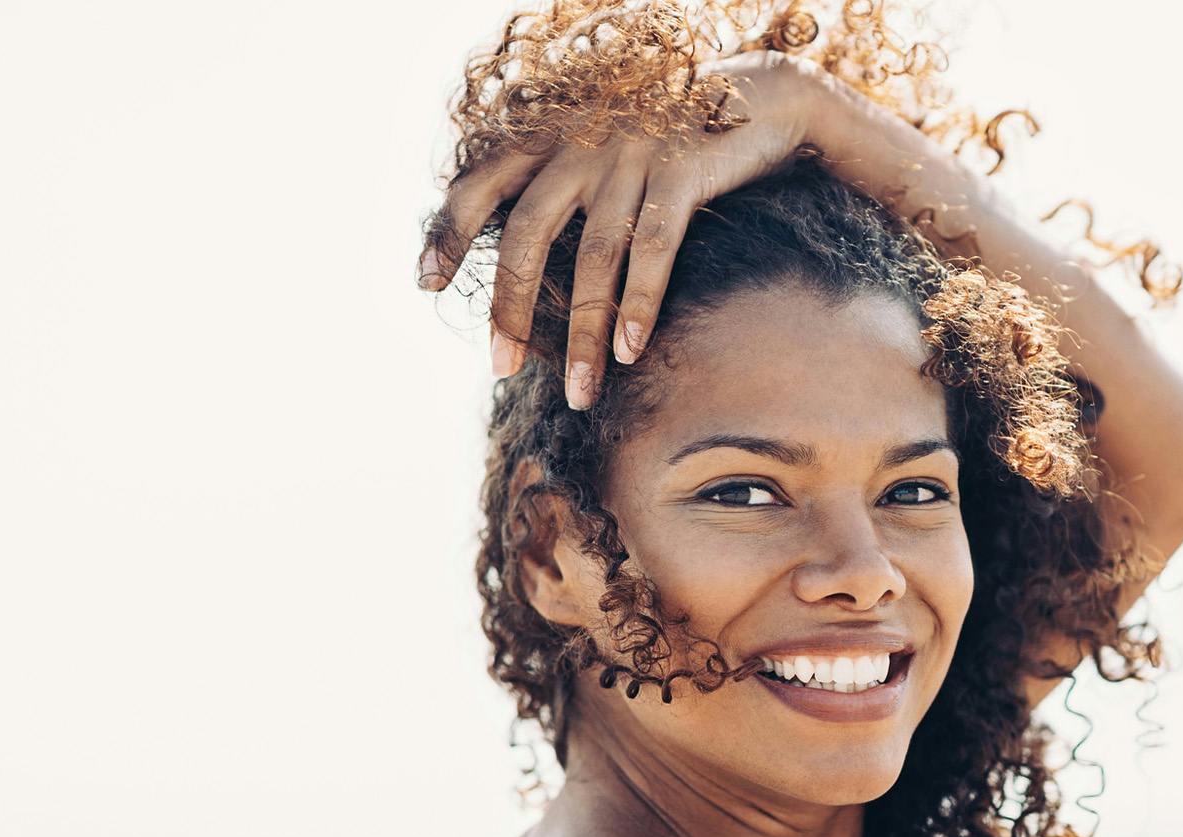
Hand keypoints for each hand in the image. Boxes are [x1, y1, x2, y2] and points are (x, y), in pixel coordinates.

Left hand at [417, 50, 818, 408]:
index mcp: (554, 138)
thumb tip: (524, 265)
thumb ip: (564, 190)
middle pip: (527, 232)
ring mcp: (632, 154)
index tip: (426, 284)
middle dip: (510, 307)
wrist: (756, 98)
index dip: (448, 231)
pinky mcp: (683, 168)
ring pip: (593, 256)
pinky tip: (630, 351)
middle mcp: (582, 142)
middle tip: (501, 369)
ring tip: (580, 393)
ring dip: (582, 334)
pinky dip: (640, 303)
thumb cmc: (673, 145)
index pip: (481, 183)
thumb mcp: (606, 154)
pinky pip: (655, 246)